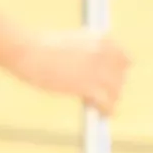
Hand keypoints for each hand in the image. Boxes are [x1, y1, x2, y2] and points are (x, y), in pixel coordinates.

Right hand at [8, 30, 129, 113]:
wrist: (27, 51)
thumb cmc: (42, 47)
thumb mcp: (72, 43)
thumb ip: (89, 53)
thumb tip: (96, 71)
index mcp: (102, 39)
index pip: (125, 60)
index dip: (116, 71)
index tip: (106, 79)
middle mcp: (105, 53)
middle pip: (121, 78)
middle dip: (111, 86)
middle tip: (96, 94)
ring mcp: (99, 70)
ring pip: (116, 92)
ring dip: (108, 99)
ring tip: (94, 103)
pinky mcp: (90, 86)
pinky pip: (108, 104)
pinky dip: (105, 110)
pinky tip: (98, 113)